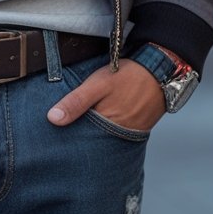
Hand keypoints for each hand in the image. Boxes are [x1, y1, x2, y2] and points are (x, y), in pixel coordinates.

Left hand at [47, 58, 164, 130]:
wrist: (160, 71)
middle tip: (63, 136)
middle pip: (93, 142)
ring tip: (79, 130)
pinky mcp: (136, 127)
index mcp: (106, 127)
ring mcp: (128, 132)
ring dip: (94, 134)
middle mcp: (118, 135)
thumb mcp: (97, 85)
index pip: (82, 141)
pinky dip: (107, 129)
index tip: (54, 138)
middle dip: (80, 139)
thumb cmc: (127, 76)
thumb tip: (52, 119)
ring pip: (105, 138)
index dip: (69, 139)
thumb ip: (76, 101)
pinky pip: (117, 132)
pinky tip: (100, 122)